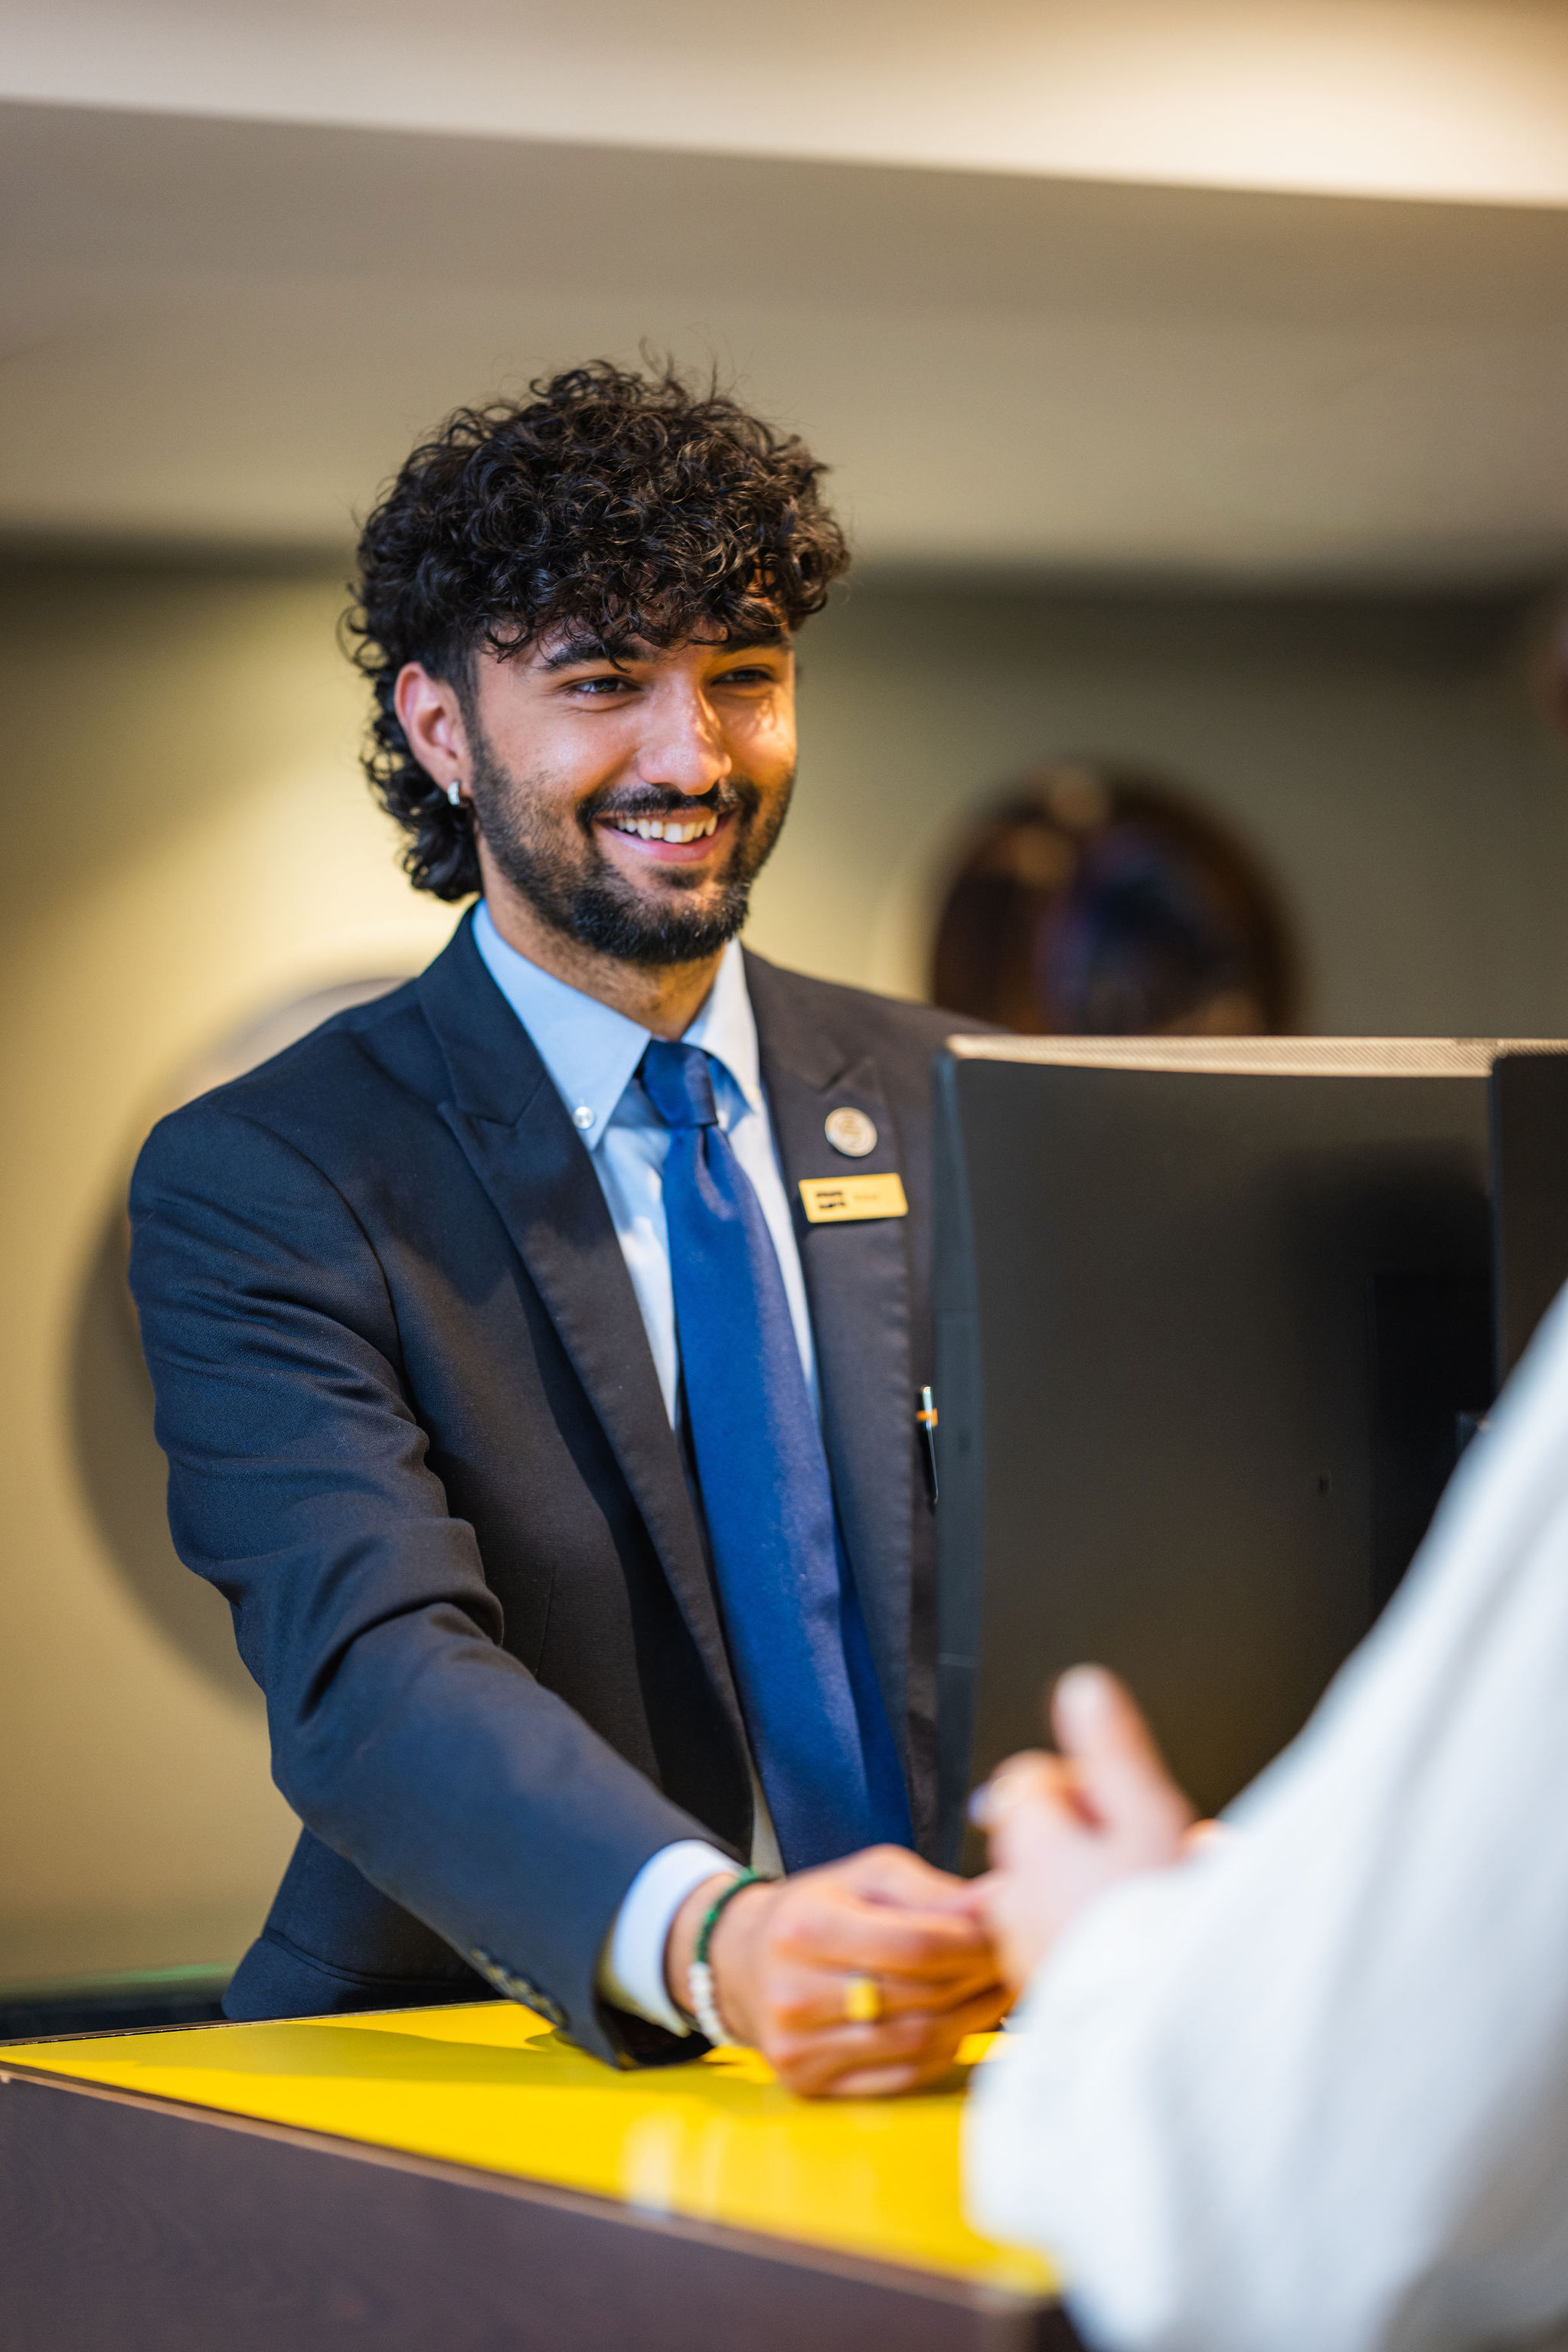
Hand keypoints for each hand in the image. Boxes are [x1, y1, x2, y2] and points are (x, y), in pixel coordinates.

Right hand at [665, 1846, 1007, 2097]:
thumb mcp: (867, 1876)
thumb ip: (933, 1891)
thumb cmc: (816, 1909)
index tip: (1009, 1931)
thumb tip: (1000, 1902)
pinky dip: (942, 2053)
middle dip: (980, 1978)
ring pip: (916, 2042)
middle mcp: (794, 1992)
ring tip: (998, 1991)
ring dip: (971, 2019)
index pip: (915, 1945)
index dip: (974, 1943)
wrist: (743, 1962)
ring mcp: (798, 2047)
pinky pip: (899, 2077)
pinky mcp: (808, 2084)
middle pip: (920, 1996)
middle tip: (1017, 1960)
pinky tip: (961, 2025)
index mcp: (807, 1927)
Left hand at [972, 1665, 1194, 1990]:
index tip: (1123, 1809)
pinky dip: (1089, 1930)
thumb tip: (1082, 1687)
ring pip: (1053, 1887)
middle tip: (1144, 1857)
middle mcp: (1013, 1897)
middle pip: (1041, 1833)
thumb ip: (1112, 1749)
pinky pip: (1060, 1937)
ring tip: (1145, 1903)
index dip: (1082, 1784)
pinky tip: (1132, 1943)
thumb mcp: (1149, 1817)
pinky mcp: (1046, 1988)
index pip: (1028, 1779)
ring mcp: (1025, 1947)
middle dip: (1090, 1835)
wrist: (1169, 2032)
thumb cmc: (1161, 1928)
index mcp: (1031, 1845)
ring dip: (1092, 1884)